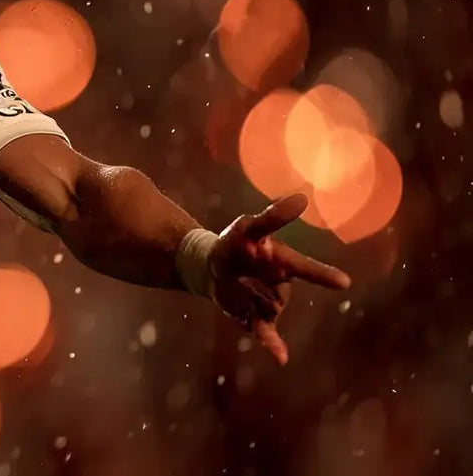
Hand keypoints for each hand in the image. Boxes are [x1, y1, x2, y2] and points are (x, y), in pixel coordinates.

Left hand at [209, 193, 351, 364]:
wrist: (212, 266)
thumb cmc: (236, 243)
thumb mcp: (249, 226)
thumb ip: (274, 216)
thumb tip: (304, 197)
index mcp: (284, 262)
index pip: (305, 268)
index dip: (322, 275)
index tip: (343, 282)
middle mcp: (282, 286)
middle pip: (274, 291)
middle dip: (254, 281)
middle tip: (240, 266)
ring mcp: (271, 303)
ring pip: (265, 309)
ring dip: (246, 297)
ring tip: (235, 282)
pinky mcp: (256, 318)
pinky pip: (267, 333)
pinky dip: (274, 345)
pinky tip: (281, 358)